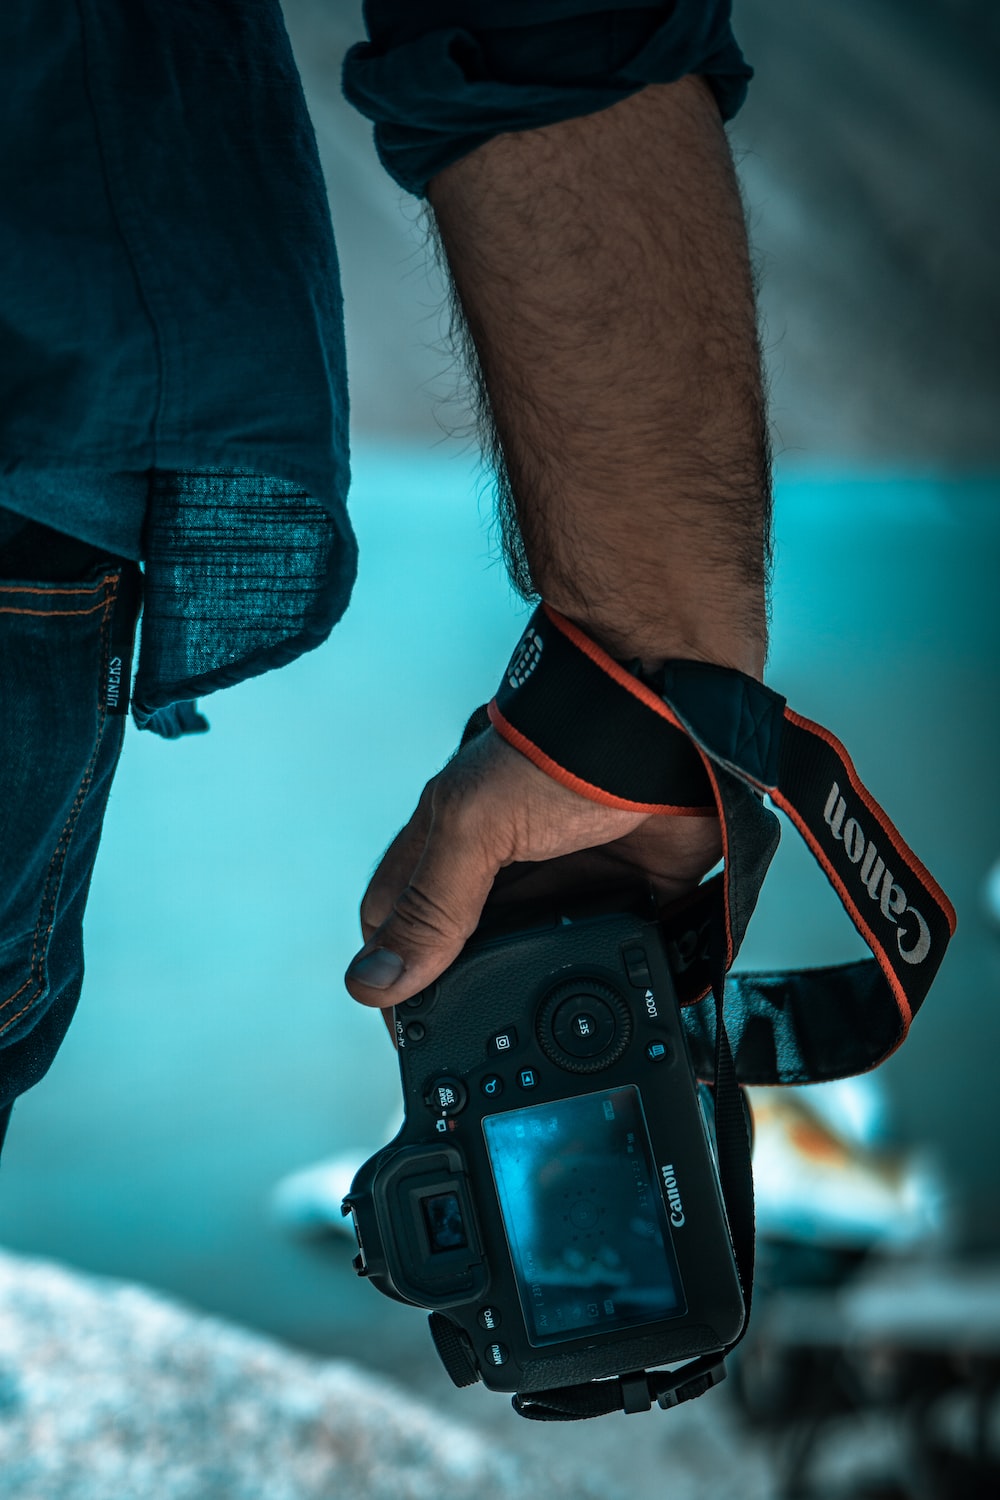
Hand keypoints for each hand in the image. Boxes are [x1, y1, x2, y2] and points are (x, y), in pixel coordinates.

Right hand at [344, 727, 720, 1008]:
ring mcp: (565, 882)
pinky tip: (612, 1005)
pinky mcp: (627, 895)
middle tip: (479, 1049)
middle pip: (465, 951)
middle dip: (470, 996)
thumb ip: (430, 905)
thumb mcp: (476, 827)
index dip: (393, 974)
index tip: (406, 1030)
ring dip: (541, 993)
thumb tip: (374, 982)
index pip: (395, 920)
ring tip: (547, 1036)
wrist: (672, 723)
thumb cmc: (563, 746)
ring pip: (537, 961)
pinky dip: (612, 978)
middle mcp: (502, 867)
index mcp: (449, 842)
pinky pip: (611, 953)